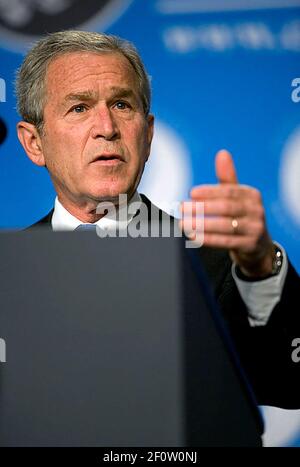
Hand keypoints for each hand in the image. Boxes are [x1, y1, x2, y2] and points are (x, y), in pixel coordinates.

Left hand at [181, 149, 274, 277]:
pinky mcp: (250, 245)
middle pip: (227, 208)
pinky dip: (209, 239)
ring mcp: (255, 228)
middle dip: (203, 208)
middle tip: (182, 207)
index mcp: (252, 195)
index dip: (210, 192)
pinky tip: (194, 237)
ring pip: (226, 226)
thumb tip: (222, 153)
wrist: (258, 245)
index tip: (191, 193)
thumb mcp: (237, 196)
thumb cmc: (242, 215)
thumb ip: (227, 178)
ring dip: (202, 225)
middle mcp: (256, 210)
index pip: (229, 191)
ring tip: (184, 224)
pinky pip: (227, 241)